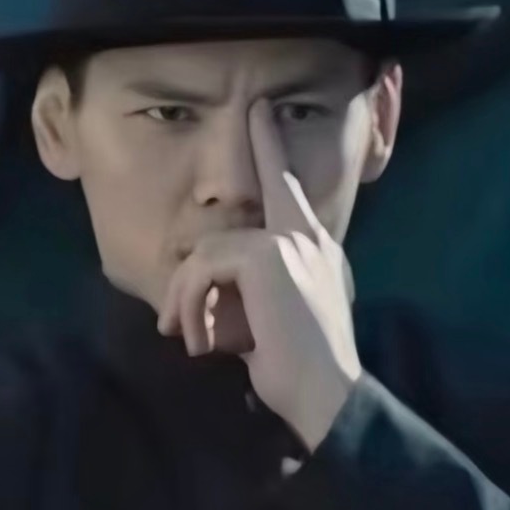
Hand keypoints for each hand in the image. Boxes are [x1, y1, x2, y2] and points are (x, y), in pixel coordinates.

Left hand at [157, 100, 361, 450]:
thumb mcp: (276, 319)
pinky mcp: (267, 258)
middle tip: (253, 117)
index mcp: (317, 251)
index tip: (266, 115)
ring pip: (211, 247)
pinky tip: (199, 341)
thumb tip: (217, 287)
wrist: (326, 393)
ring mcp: (290, 243)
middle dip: (263, 146)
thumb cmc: (300, 369)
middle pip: (275, 183)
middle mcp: (309, 238)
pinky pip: (204, 267)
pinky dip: (190, 304)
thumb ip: (258, 291)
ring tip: (183, 335)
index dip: (277, 152)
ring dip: (185, 295)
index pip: (293, 192)